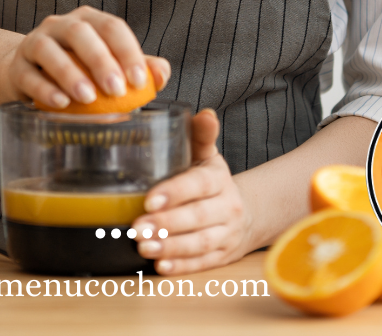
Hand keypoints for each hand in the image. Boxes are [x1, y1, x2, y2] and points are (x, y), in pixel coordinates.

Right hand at [3, 5, 169, 107]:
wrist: (27, 73)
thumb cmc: (77, 68)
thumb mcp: (108, 65)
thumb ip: (137, 68)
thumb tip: (161, 74)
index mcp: (89, 20)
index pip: (112, 27)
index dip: (127, 51)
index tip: (140, 81)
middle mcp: (60, 25)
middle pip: (80, 33)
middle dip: (100, 60)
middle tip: (117, 90)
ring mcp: (35, 42)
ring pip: (50, 49)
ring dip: (70, 73)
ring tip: (88, 99)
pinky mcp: (17, 66)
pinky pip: (29, 75)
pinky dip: (44, 90)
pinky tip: (61, 104)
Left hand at [133, 109, 251, 274]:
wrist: (244, 211)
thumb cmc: (212, 180)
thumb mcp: (208, 155)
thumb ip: (200, 135)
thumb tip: (205, 113)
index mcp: (218, 178)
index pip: (198, 184)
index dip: (175, 193)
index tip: (150, 200)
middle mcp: (226, 207)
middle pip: (197, 217)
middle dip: (166, 224)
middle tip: (137, 228)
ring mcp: (226, 234)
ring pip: (200, 243)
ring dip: (171, 247)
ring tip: (143, 247)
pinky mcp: (223, 256)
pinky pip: (203, 263)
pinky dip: (182, 266)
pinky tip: (160, 266)